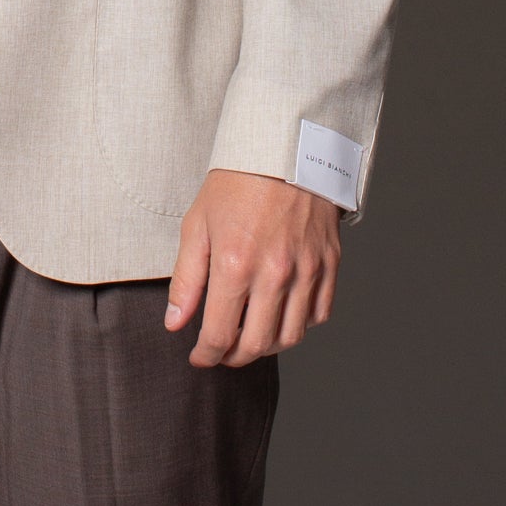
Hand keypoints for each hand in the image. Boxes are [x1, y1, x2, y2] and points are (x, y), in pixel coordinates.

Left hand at [165, 168, 340, 366]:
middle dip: (233, 357)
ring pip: (290, 337)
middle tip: (222, 351)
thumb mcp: (197, 224)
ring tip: (249, 334)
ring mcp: (307, 270)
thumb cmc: (236, 183)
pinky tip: (281, 312)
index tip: (198, 356)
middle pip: (256, 345)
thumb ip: (186, 279)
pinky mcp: (330, 263)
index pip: (219, 336)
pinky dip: (299, 324)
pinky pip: (318, 314)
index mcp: (235, 264)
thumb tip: (175, 323)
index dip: (205, 355)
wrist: (283, 147)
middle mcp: (274, 274)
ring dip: (267, 346)